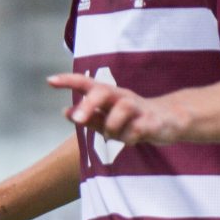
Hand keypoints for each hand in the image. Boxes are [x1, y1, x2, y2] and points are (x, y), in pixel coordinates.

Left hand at [47, 72, 187, 145]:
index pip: (86, 83)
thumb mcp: (108, 118)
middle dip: (89, 104)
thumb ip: (88, 116)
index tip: (49, 81)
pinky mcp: (151, 121)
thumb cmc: (133, 119)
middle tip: (77, 119)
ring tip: (113, 135)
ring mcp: (138, 107)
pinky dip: (129, 138)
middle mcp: (121, 96)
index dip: (68, 81)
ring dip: (111, 127)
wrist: (170, 120)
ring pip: (120, 111)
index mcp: (109, 94)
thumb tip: (65, 112)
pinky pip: (135, 131)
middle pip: (103, 91)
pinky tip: (133, 138)